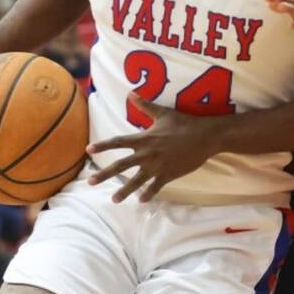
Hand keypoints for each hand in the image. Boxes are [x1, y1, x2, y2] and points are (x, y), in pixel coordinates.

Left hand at [85, 96, 223, 202]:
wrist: (205, 137)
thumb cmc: (184, 123)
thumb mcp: (163, 113)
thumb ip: (144, 105)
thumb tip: (130, 93)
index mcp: (143, 139)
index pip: (118, 142)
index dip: (102, 145)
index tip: (88, 150)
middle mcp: (147, 154)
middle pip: (120, 166)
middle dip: (104, 174)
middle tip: (90, 182)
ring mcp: (157, 166)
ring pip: (136, 181)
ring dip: (124, 191)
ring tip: (113, 199)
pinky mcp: (168, 174)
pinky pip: (155, 187)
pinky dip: (148, 194)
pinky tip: (141, 200)